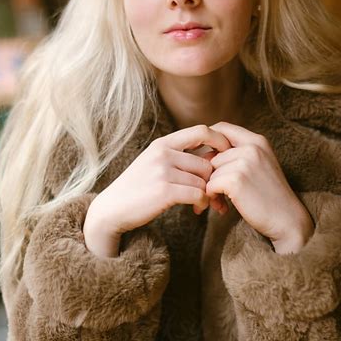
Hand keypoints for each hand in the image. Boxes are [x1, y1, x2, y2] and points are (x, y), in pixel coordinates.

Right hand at [86, 124, 231, 239]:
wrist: (112, 209)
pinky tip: (197, 209)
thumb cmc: (138, 188)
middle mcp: (163, 153)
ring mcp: (163, 171)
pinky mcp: (164, 191)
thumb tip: (215, 155)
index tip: (228, 156)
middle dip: (214, 180)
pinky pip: (198, 194)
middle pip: (207, 162)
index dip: (221, 141)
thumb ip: (180, 157)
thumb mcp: (155, 163)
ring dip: (207, 195)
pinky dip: (202, 203)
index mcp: (162, 143)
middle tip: (215, 194)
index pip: (202, 131)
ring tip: (202, 204)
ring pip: (203, 180)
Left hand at [205, 122, 313, 250]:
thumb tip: (204, 155)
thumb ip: (238, 154)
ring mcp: (245, 162)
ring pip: (210, 172)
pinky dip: (212, 198)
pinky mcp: (236, 180)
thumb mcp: (260, 166)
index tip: (207, 163)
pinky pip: (210, 185)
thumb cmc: (270, 196)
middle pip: (212, 155)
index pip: (222, 128)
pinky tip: (224, 208)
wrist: (287, 220)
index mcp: (257, 141)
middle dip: (211, 175)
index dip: (209, 144)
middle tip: (218, 194)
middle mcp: (252, 147)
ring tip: (223, 203)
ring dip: (212, 189)